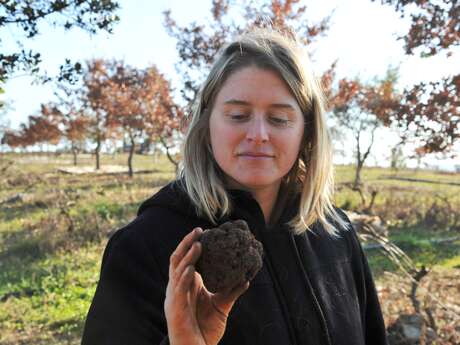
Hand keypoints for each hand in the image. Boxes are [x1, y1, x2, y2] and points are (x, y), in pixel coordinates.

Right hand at [164, 228, 249, 344]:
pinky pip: (178, 290)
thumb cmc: (204, 331)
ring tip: (198, 244)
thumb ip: (230, 292)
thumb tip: (246, 278)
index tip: (204, 232)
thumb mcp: (221, 307)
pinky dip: (184, 277)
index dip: (191, 245)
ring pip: (177, 271)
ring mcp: (174, 297)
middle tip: (199, 231)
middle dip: (186, 244)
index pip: (185, 260)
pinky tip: (192, 268)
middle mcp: (177, 288)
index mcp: (186, 286)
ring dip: (187, 257)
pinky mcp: (175, 309)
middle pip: (178, 260)